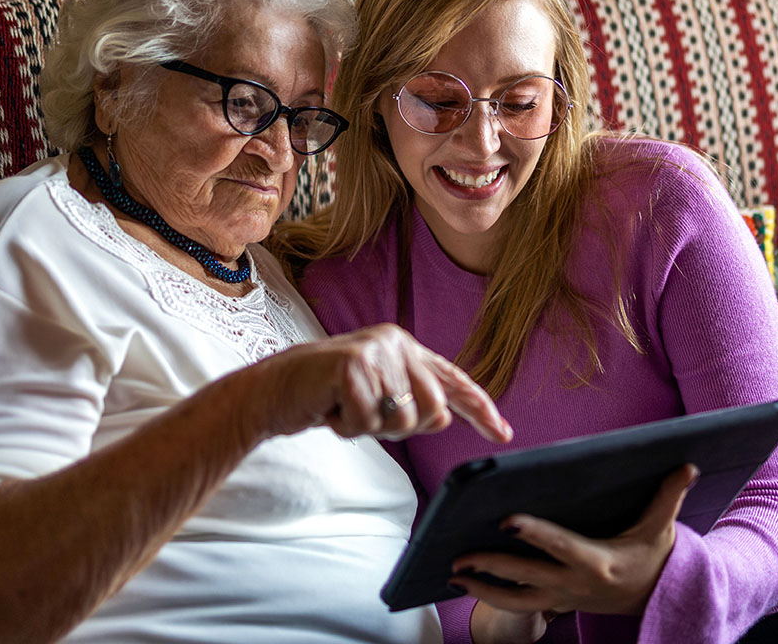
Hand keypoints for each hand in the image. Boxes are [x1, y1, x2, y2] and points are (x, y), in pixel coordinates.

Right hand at [243, 323, 512, 442]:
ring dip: (371, 429)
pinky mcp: (352, 365)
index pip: (453, 382)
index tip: (503, 435)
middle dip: (401, 429)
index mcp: (406, 348)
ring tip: (345, 409)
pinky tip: (330, 410)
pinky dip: (348, 428)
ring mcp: (374, 351)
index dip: (481, 410)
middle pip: (433, 411)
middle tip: (366, 417)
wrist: (274, 390)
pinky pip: (368, 422)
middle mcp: (395, 342)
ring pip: (402, 421)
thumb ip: (414, 406)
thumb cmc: (328, 397)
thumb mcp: (379, 400)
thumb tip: (444, 418)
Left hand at [454, 464, 698, 626]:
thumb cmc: (652, 557)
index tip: (506, 520)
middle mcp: (574, 583)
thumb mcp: (662, 529)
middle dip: (491, 564)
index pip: (558, 544)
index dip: (533, 533)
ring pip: (516, 598)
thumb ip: (670, 496)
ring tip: (453, 572)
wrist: (655, 599)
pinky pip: (518, 605)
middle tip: (459, 553)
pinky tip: (465, 583)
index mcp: (596, 560)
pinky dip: (490, 597)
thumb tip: (687, 465)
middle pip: (526, 574)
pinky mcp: (556, 604)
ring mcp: (563, 597)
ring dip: (483, 587)